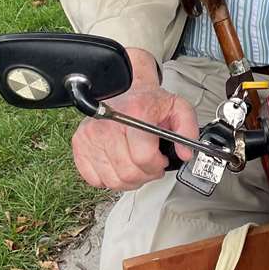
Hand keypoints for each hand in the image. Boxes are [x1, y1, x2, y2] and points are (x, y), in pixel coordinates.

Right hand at [71, 48, 198, 190]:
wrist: (124, 89)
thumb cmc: (148, 101)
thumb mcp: (177, 107)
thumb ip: (188, 129)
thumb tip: (185, 153)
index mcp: (135, 112)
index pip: (144, 157)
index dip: (157, 165)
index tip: (160, 160)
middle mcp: (109, 124)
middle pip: (129, 173)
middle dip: (146, 175)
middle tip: (150, 165)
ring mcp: (91, 135)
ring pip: (113, 181)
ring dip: (129, 180)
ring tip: (136, 165)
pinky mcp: (80, 144)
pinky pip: (94, 179)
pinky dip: (109, 179)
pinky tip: (118, 165)